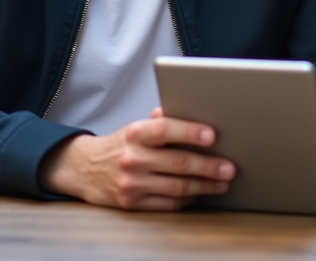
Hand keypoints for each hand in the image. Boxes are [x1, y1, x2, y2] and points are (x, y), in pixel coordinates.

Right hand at [39, 107, 235, 209]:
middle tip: (230, 168)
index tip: (213, 135)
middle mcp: (132, 159)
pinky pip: (167, 204)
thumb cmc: (122, 144)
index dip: (190, 132)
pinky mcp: (132, 204)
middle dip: (209, 167)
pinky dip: (188, 199)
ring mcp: (131, 184)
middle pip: (178, 163)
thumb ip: (163, 121)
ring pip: (177, 187)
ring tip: (222, 183)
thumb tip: (192, 110)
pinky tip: (201, 193)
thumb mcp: (137, 127)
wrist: (85, 169)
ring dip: (204, 186)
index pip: (166, 129)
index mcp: (135, 133)